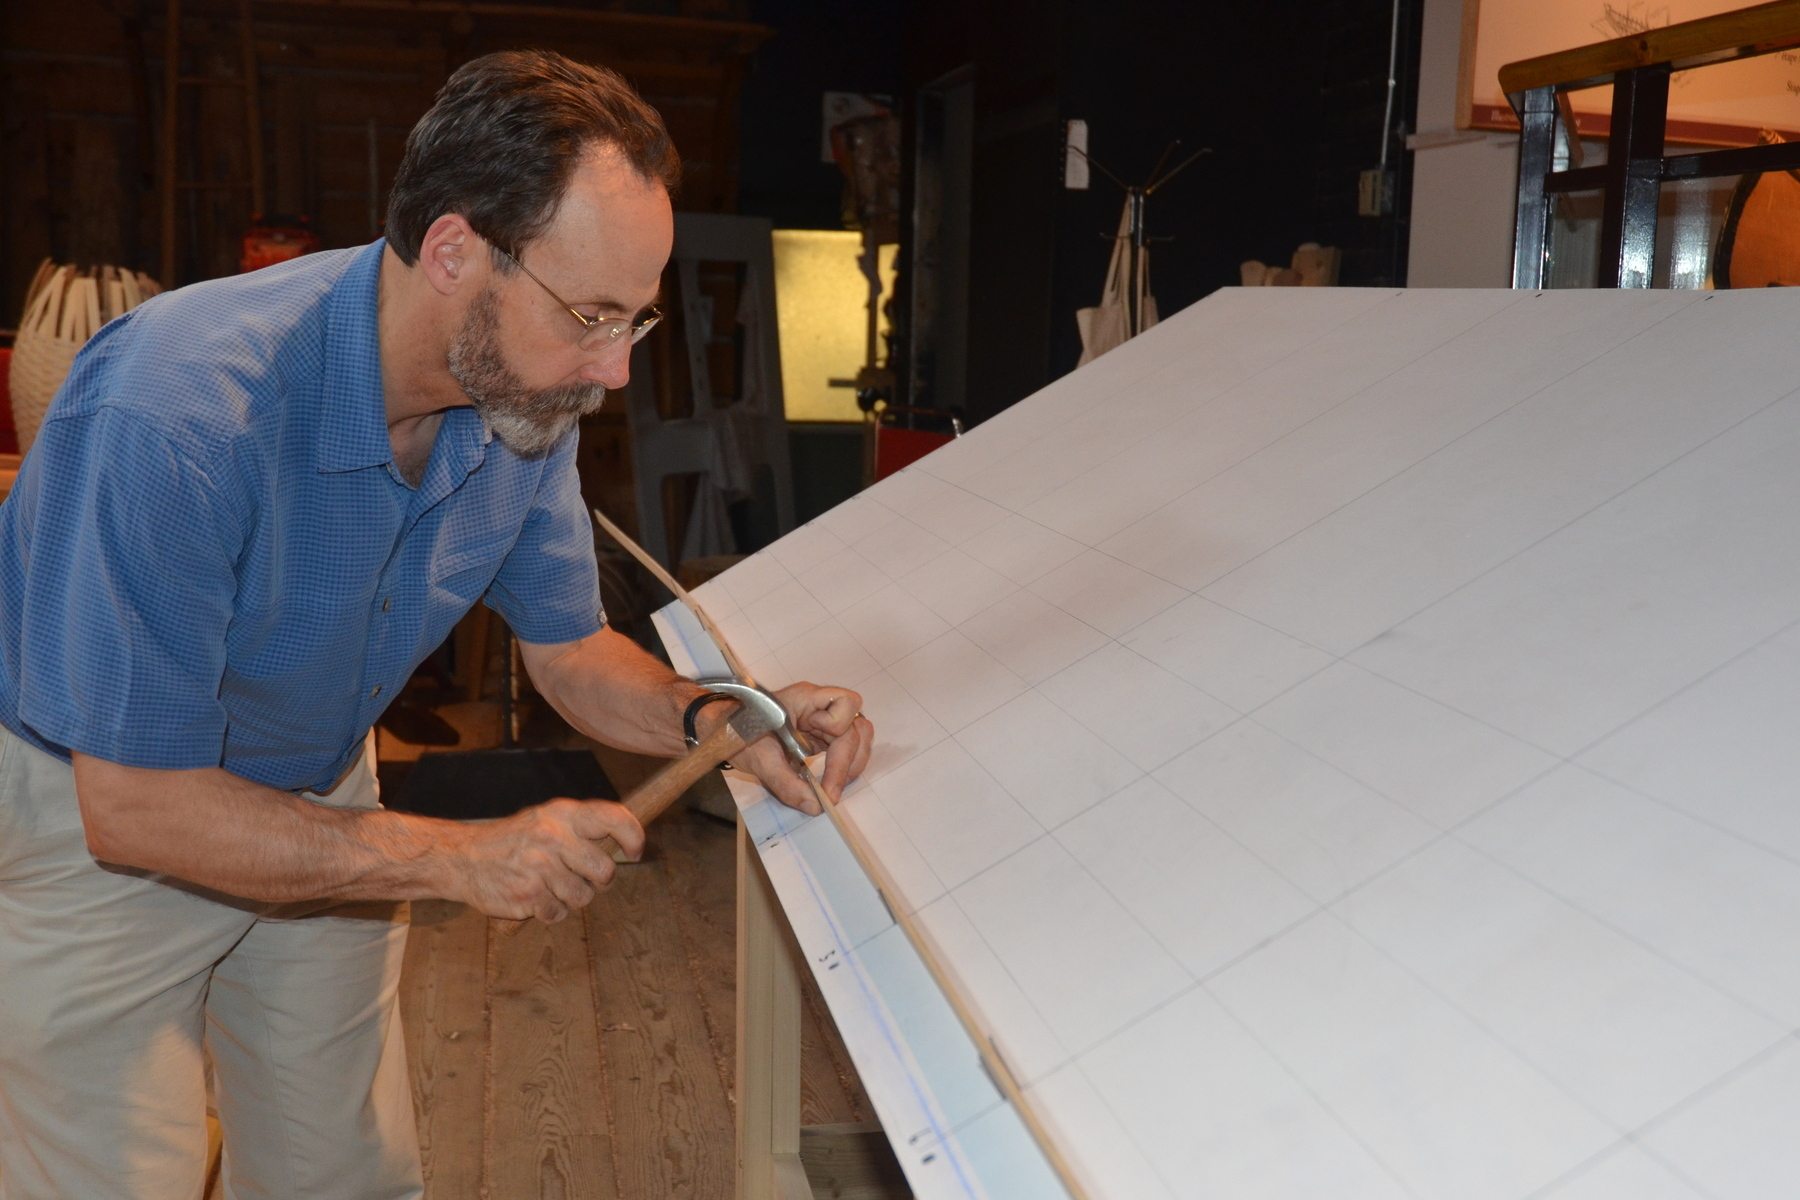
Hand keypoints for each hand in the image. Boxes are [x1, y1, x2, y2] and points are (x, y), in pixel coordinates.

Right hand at [451, 797, 644, 922]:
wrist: (464, 858)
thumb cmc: (515, 841)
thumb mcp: (547, 819)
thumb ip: (583, 829)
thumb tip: (627, 843)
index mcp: (563, 813)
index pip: (615, 818)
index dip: (634, 837)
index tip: (636, 852)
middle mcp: (553, 836)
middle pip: (605, 871)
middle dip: (598, 881)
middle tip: (581, 877)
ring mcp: (539, 866)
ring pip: (584, 897)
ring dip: (571, 898)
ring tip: (550, 885)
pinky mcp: (527, 895)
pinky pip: (559, 913)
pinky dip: (550, 911)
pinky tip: (535, 896)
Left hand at [724, 682, 873, 814]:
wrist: (720, 730)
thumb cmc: (736, 732)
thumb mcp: (759, 759)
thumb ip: (786, 784)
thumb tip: (816, 807)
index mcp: (806, 698)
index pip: (846, 704)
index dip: (840, 734)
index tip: (819, 764)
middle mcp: (820, 705)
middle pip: (858, 725)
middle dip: (849, 760)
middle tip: (831, 792)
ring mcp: (822, 720)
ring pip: (858, 736)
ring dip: (852, 763)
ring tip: (833, 787)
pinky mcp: (821, 735)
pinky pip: (845, 747)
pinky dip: (843, 766)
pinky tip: (830, 782)